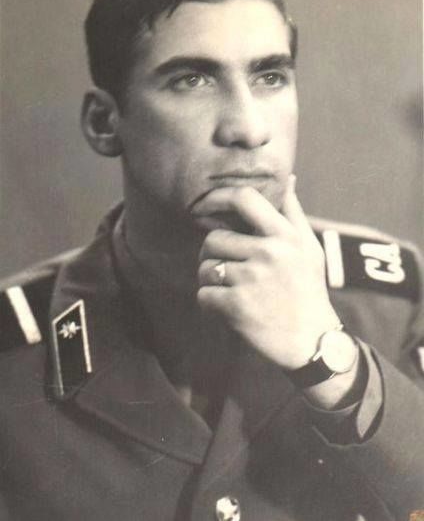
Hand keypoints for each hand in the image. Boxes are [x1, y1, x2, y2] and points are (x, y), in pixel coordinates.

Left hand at [195, 176, 340, 369]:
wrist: (313, 342)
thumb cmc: (308, 290)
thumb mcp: (310, 248)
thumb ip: (294, 212)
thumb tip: (289, 178)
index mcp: (285, 235)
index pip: (244, 198)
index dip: (217, 197)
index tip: (205, 206)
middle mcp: (269, 253)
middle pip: (213, 239)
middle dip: (211, 254)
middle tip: (223, 266)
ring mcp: (251, 279)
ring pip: (206, 268)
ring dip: (210, 280)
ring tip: (227, 289)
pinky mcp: (237, 306)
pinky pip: (204, 295)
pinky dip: (209, 303)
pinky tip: (225, 307)